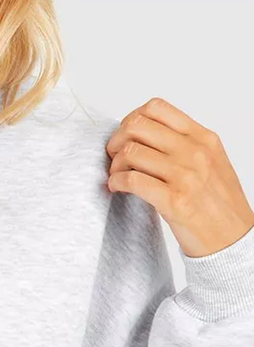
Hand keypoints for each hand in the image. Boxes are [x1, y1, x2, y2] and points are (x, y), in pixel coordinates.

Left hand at [105, 97, 253, 257]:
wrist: (232, 238)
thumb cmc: (217, 201)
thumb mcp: (210, 160)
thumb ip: (181, 142)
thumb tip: (139, 131)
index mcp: (203, 138)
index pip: (156, 108)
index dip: (131, 118)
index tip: (126, 134)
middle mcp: (195, 153)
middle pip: (136, 126)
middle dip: (117, 139)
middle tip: (114, 154)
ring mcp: (185, 176)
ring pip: (129, 152)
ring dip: (114, 164)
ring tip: (117, 175)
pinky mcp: (173, 201)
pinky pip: (130, 180)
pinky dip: (115, 182)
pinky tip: (117, 187)